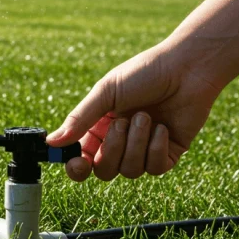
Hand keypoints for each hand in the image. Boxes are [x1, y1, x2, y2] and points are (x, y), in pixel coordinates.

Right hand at [46, 42, 222, 181]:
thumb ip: (78, 120)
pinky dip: (157, 147)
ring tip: (146, 116)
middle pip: (104, 171)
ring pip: (130, 171)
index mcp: (99, 127)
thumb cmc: (144, 73)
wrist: (188, 68)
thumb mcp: (105, 93)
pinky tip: (163, 127)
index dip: (77, 167)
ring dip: (137, 143)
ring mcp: (144, 149)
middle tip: (121, 123)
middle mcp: (120, 142)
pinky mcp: (169, 153)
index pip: (81, 159)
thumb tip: (51, 143)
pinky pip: (155, 168)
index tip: (78, 163)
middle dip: (113, 150)